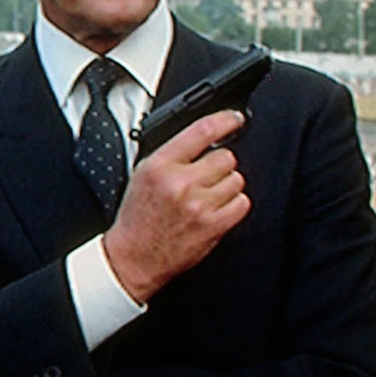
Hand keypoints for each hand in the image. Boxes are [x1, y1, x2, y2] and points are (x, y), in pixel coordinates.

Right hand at [104, 109, 250, 303]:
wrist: (133, 257)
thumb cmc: (138, 218)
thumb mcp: (144, 174)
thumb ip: (173, 154)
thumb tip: (206, 136)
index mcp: (160, 166)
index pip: (201, 131)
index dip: (225, 120)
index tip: (235, 118)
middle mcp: (180, 183)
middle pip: (226, 157)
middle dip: (219, 165)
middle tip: (206, 177)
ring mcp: (199, 206)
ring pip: (237, 180)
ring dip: (227, 186)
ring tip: (208, 196)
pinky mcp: (213, 226)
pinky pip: (242, 203)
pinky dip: (234, 205)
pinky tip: (217, 209)